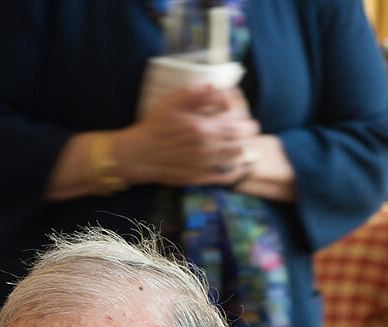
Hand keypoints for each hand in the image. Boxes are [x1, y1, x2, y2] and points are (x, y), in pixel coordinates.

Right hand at [117, 83, 258, 187]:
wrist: (139, 155)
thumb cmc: (155, 126)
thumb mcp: (173, 102)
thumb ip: (196, 93)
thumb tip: (216, 86)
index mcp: (204, 129)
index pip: (238, 124)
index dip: (245, 119)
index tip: (243, 115)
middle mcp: (208, 149)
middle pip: (241, 141)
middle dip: (247, 133)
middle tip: (247, 128)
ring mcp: (205, 165)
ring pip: (236, 159)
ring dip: (241, 149)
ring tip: (238, 143)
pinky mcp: (199, 178)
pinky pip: (226, 176)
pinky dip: (235, 170)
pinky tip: (234, 164)